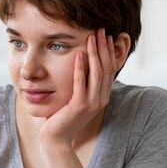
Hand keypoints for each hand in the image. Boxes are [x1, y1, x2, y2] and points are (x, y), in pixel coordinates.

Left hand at [40, 29, 116, 147]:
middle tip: (101, 29)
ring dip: (94, 53)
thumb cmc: (63, 117)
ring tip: (91, 37)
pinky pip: (81, 83)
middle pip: (106, 68)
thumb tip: (84, 65)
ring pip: (97, 73)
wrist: (56, 138)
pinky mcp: (79, 107)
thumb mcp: (77, 99)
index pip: (110, 69)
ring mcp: (92, 104)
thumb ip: (83, 85)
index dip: (109, 51)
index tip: (105, 35)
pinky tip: (78, 55)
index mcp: (102, 96)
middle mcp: (101, 99)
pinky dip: (81, 68)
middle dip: (104, 47)